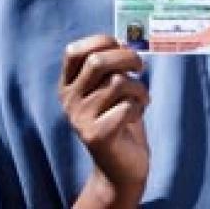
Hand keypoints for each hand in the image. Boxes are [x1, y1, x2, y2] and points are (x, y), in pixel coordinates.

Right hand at [60, 36, 149, 201]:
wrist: (120, 167)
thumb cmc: (120, 120)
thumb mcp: (112, 88)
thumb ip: (112, 66)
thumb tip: (126, 41)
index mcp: (68, 85)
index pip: (74, 51)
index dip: (101, 42)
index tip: (121, 47)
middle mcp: (69, 100)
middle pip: (98, 61)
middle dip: (127, 58)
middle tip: (140, 67)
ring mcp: (80, 118)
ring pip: (118, 83)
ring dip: (139, 88)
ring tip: (141, 99)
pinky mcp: (96, 135)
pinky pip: (127, 106)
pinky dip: (139, 107)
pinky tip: (135, 116)